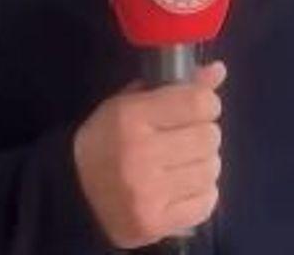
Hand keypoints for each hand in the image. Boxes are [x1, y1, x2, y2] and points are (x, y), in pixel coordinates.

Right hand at [73, 61, 225, 248]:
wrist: (75, 194)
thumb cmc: (107, 140)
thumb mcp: (131, 104)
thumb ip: (176, 87)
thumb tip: (219, 70)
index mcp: (130, 118)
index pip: (198, 103)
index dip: (205, 103)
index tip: (194, 109)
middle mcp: (139, 155)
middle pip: (209, 137)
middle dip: (203, 135)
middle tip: (184, 140)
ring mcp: (147, 193)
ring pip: (211, 170)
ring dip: (202, 165)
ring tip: (181, 165)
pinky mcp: (155, 223)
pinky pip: (207, 202)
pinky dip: (200, 194)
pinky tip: (180, 188)